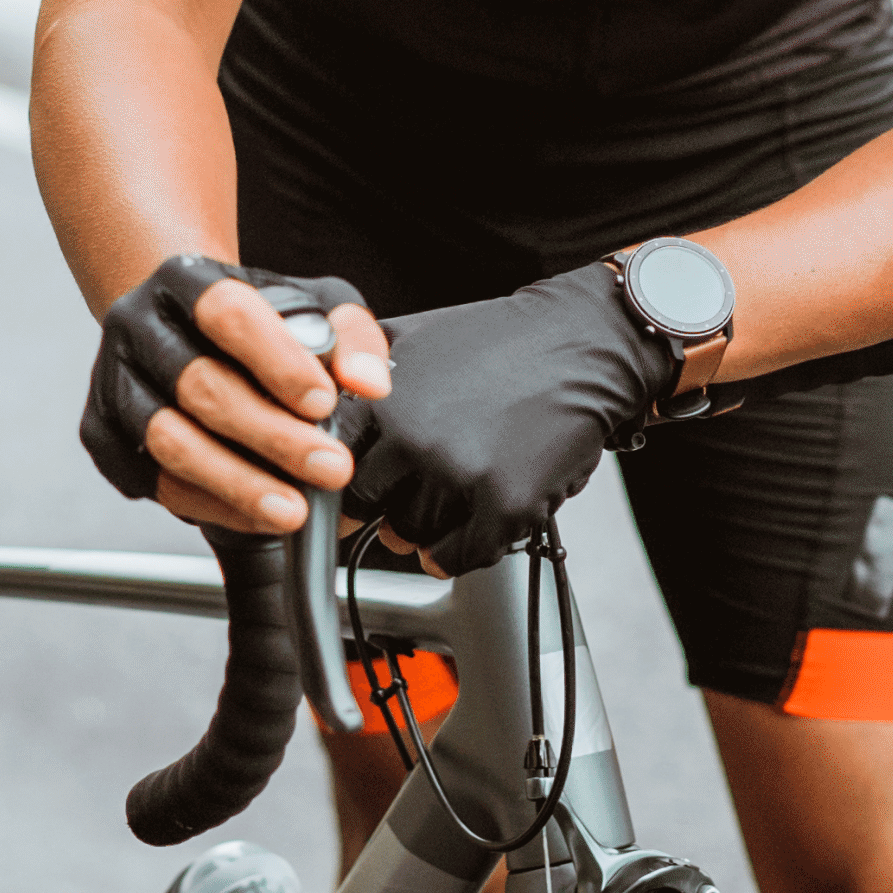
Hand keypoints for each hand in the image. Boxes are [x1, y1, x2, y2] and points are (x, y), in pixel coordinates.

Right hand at [79, 254, 395, 534]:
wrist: (179, 328)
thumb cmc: (251, 320)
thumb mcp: (311, 306)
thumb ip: (349, 337)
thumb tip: (368, 382)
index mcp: (185, 279)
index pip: (226, 313)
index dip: (276, 360)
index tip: (325, 402)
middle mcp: (137, 325)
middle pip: (198, 385)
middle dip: (271, 435)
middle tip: (330, 468)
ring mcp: (112, 381)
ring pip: (168, 440)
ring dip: (236, 482)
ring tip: (293, 510)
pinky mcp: (101, 434)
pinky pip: (154, 480)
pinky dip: (209, 504)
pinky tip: (256, 515)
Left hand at [350, 265, 678, 568]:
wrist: (580, 344)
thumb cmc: (498, 340)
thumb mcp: (410, 336)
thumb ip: (352, 367)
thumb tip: (311, 409)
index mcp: (384, 399)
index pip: (330, 463)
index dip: (332, 481)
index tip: (341, 491)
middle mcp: (416, 437)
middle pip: (367, 506)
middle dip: (377, 506)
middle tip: (394, 500)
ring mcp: (461, 473)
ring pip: (410, 535)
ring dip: (420, 530)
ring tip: (438, 507)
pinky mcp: (506, 503)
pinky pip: (459, 556)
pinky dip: (454, 556)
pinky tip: (458, 540)